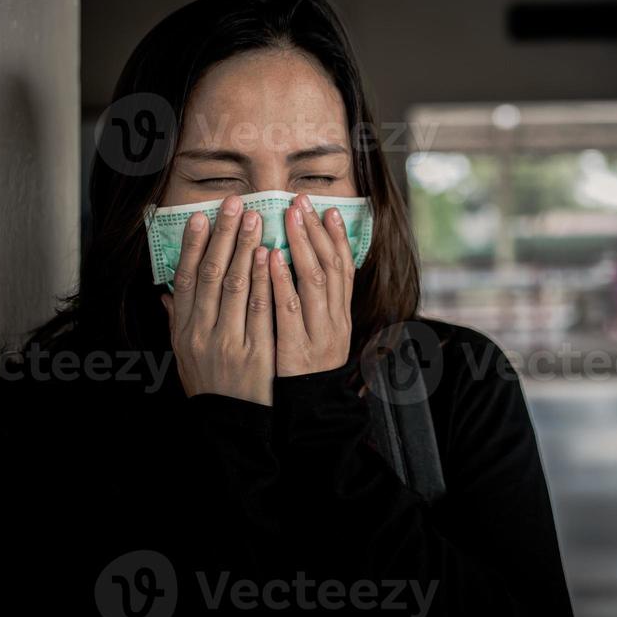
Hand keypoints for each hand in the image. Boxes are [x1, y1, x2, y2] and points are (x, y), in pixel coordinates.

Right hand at [161, 195, 275, 404]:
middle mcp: (201, 332)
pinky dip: (262, 280)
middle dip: (223, 236)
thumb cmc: (208, 383)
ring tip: (255, 218)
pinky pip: (260, 310)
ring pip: (234, 286)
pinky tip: (270, 256)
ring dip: (244, 248)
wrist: (229, 423)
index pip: (185, 279)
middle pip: (210, 275)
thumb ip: (177, 320)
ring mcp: (228, 342)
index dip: (191, 246)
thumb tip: (166, 291)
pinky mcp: (255, 353)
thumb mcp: (184, 352)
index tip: (199, 216)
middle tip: (234, 204)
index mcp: (183, 330)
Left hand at [273, 193, 355, 377]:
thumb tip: (302, 269)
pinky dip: (282, 280)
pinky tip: (271, 257)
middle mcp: (336, 320)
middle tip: (303, 202)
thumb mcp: (318, 335)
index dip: (337, 237)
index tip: (327, 209)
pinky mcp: (297, 348)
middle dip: (317, 231)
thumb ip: (312, 306)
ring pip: (315, 280)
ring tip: (290, 217)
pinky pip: (290, 308)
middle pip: (332, 266)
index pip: (344, 268)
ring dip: (302, 245)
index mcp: (341, 316)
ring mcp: (319, 334)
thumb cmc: (306, 372)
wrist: (309, 415)